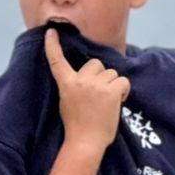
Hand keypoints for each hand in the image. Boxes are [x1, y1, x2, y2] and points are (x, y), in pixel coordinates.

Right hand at [45, 27, 129, 151]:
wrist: (85, 142)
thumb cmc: (77, 125)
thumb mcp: (67, 102)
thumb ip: (75, 86)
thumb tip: (89, 77)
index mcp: (66, 84)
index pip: (57, 61)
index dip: (53, 46)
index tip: (52, 32)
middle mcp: (80, 81)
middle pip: (96, 64)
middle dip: (101, 76)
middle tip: (99, 94)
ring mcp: (96, 85)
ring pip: (112, 73)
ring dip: (113, 85)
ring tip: (107, 102)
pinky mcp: (111, 91)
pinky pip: (123, 81)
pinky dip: (123, 91)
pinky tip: (117, 102)